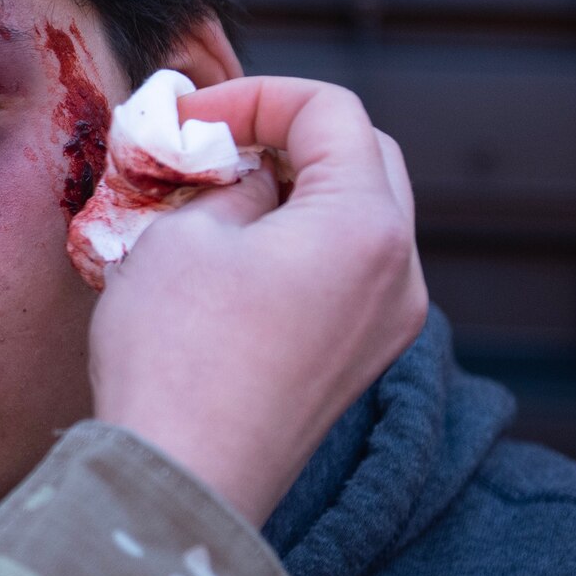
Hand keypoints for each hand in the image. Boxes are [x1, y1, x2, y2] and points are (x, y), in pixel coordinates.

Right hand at [89, 76, 428, 527]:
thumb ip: (231, 187)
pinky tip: (234, 255)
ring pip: (359, 216)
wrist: (180, 478)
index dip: (255, 96)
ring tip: (215, 198)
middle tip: (210, 146)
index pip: (332, 112)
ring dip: (295, 189)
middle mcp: (400, 273)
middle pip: (365, 158)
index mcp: (366, 226)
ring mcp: (388, 325)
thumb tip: (248, 182)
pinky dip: (300, 240)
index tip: (189, 118)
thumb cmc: (175, 351)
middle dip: (287, 135)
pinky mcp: (359, 362)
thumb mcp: (185, 234)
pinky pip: (347, 271)